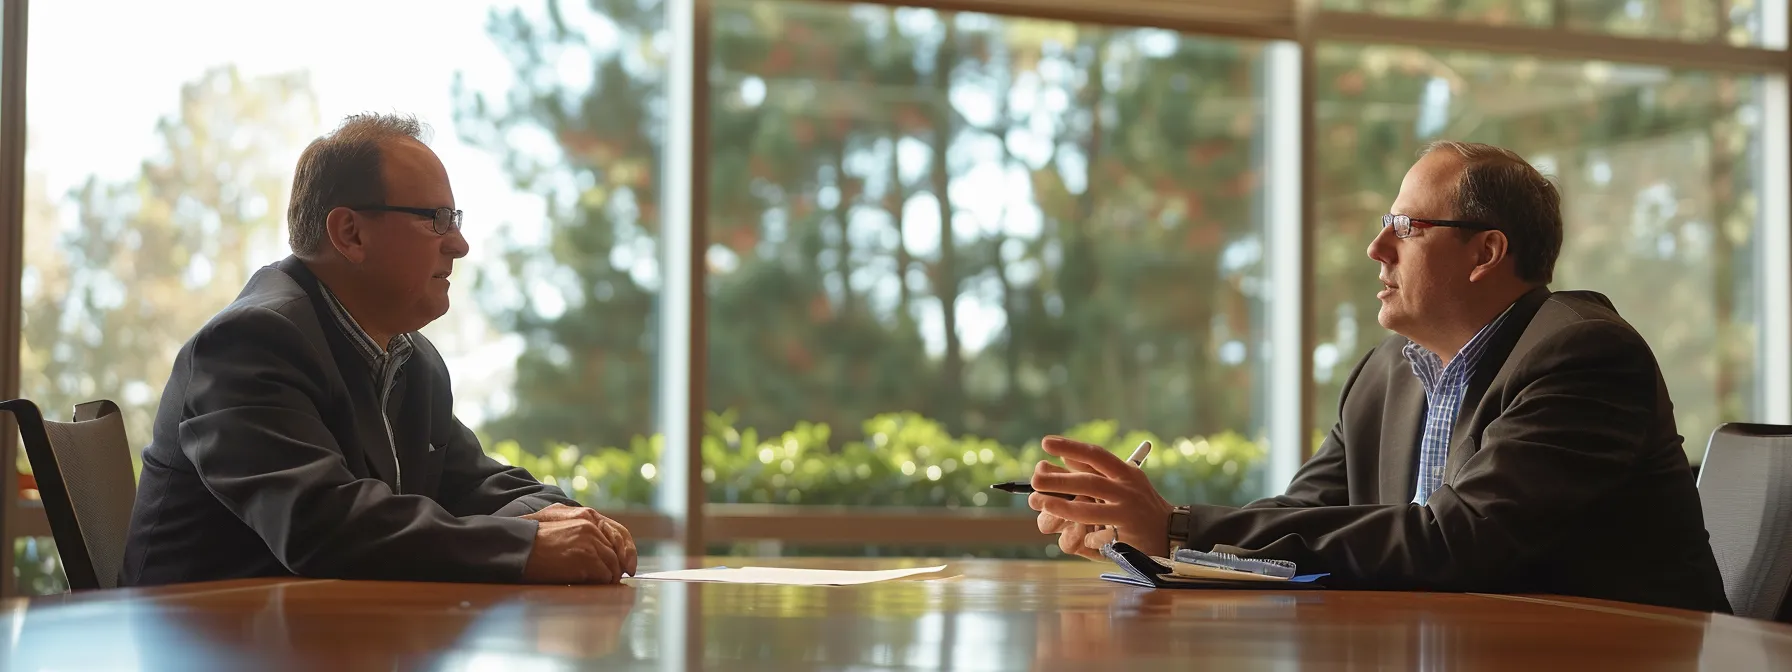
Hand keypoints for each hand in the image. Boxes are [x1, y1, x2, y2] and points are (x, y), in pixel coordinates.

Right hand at [521, 504, 637, 582]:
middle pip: (617, 554)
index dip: (627, 554)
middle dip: (615, 570)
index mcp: (587, 518)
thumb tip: (604, 551)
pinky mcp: (586, 559)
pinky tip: (587, 585)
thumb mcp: (563, 526)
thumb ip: (583, 533)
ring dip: (606, 578)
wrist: (519, 548)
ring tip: (596, 586)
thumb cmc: (535, 542)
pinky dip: (599, 584)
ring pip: (612, 566)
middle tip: (610, 582)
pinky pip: (603, 576)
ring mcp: (590, 543)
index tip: (628, 568)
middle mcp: (592, 528)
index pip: (619, 535)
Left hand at [1027, 436, 1173, 557]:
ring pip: (1091, 509)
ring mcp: (1128, 512)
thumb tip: (1065, 456)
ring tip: (1043, 504)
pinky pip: (1101, 536)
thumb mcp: (1122, 482)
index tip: (1046, 442)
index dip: (1070, 447)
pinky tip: (1083, 539)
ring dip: (1064, 508)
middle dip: (1059, 480)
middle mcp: (1128, 489)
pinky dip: (1089, 537)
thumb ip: (1096, 471)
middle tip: (1035, 478)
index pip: (1096, 455)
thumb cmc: (1139, 505)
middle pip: (1089, 482)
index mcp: (1126, 472)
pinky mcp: (1128, 535)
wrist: (1172, 532)